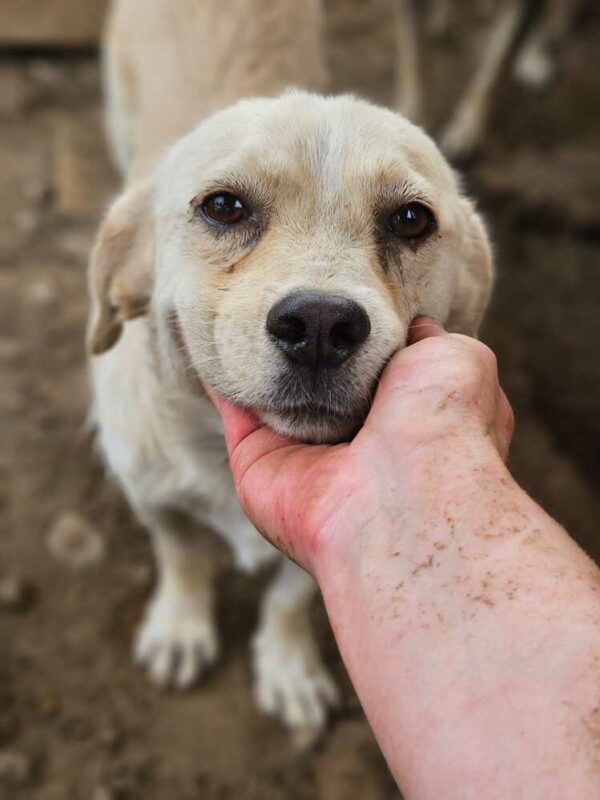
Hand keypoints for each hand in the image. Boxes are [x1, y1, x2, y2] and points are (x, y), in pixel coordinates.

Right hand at [211, 317, 513, 571]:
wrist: (403, 494)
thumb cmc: (441, 421)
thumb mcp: (458, 359)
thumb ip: (426, 339)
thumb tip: (404, 325)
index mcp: (402, 413)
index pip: (370, 363)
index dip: (354, 328)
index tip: (334, 292)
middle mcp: (352, 435)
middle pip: (317, 377)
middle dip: (301, 341)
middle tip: (280, 295)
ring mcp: (301, 450)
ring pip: (271, 391)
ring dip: (255, 351)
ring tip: (238, 300)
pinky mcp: (255, 461)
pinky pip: (233, 408)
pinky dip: (220, 373)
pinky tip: (211, 331)